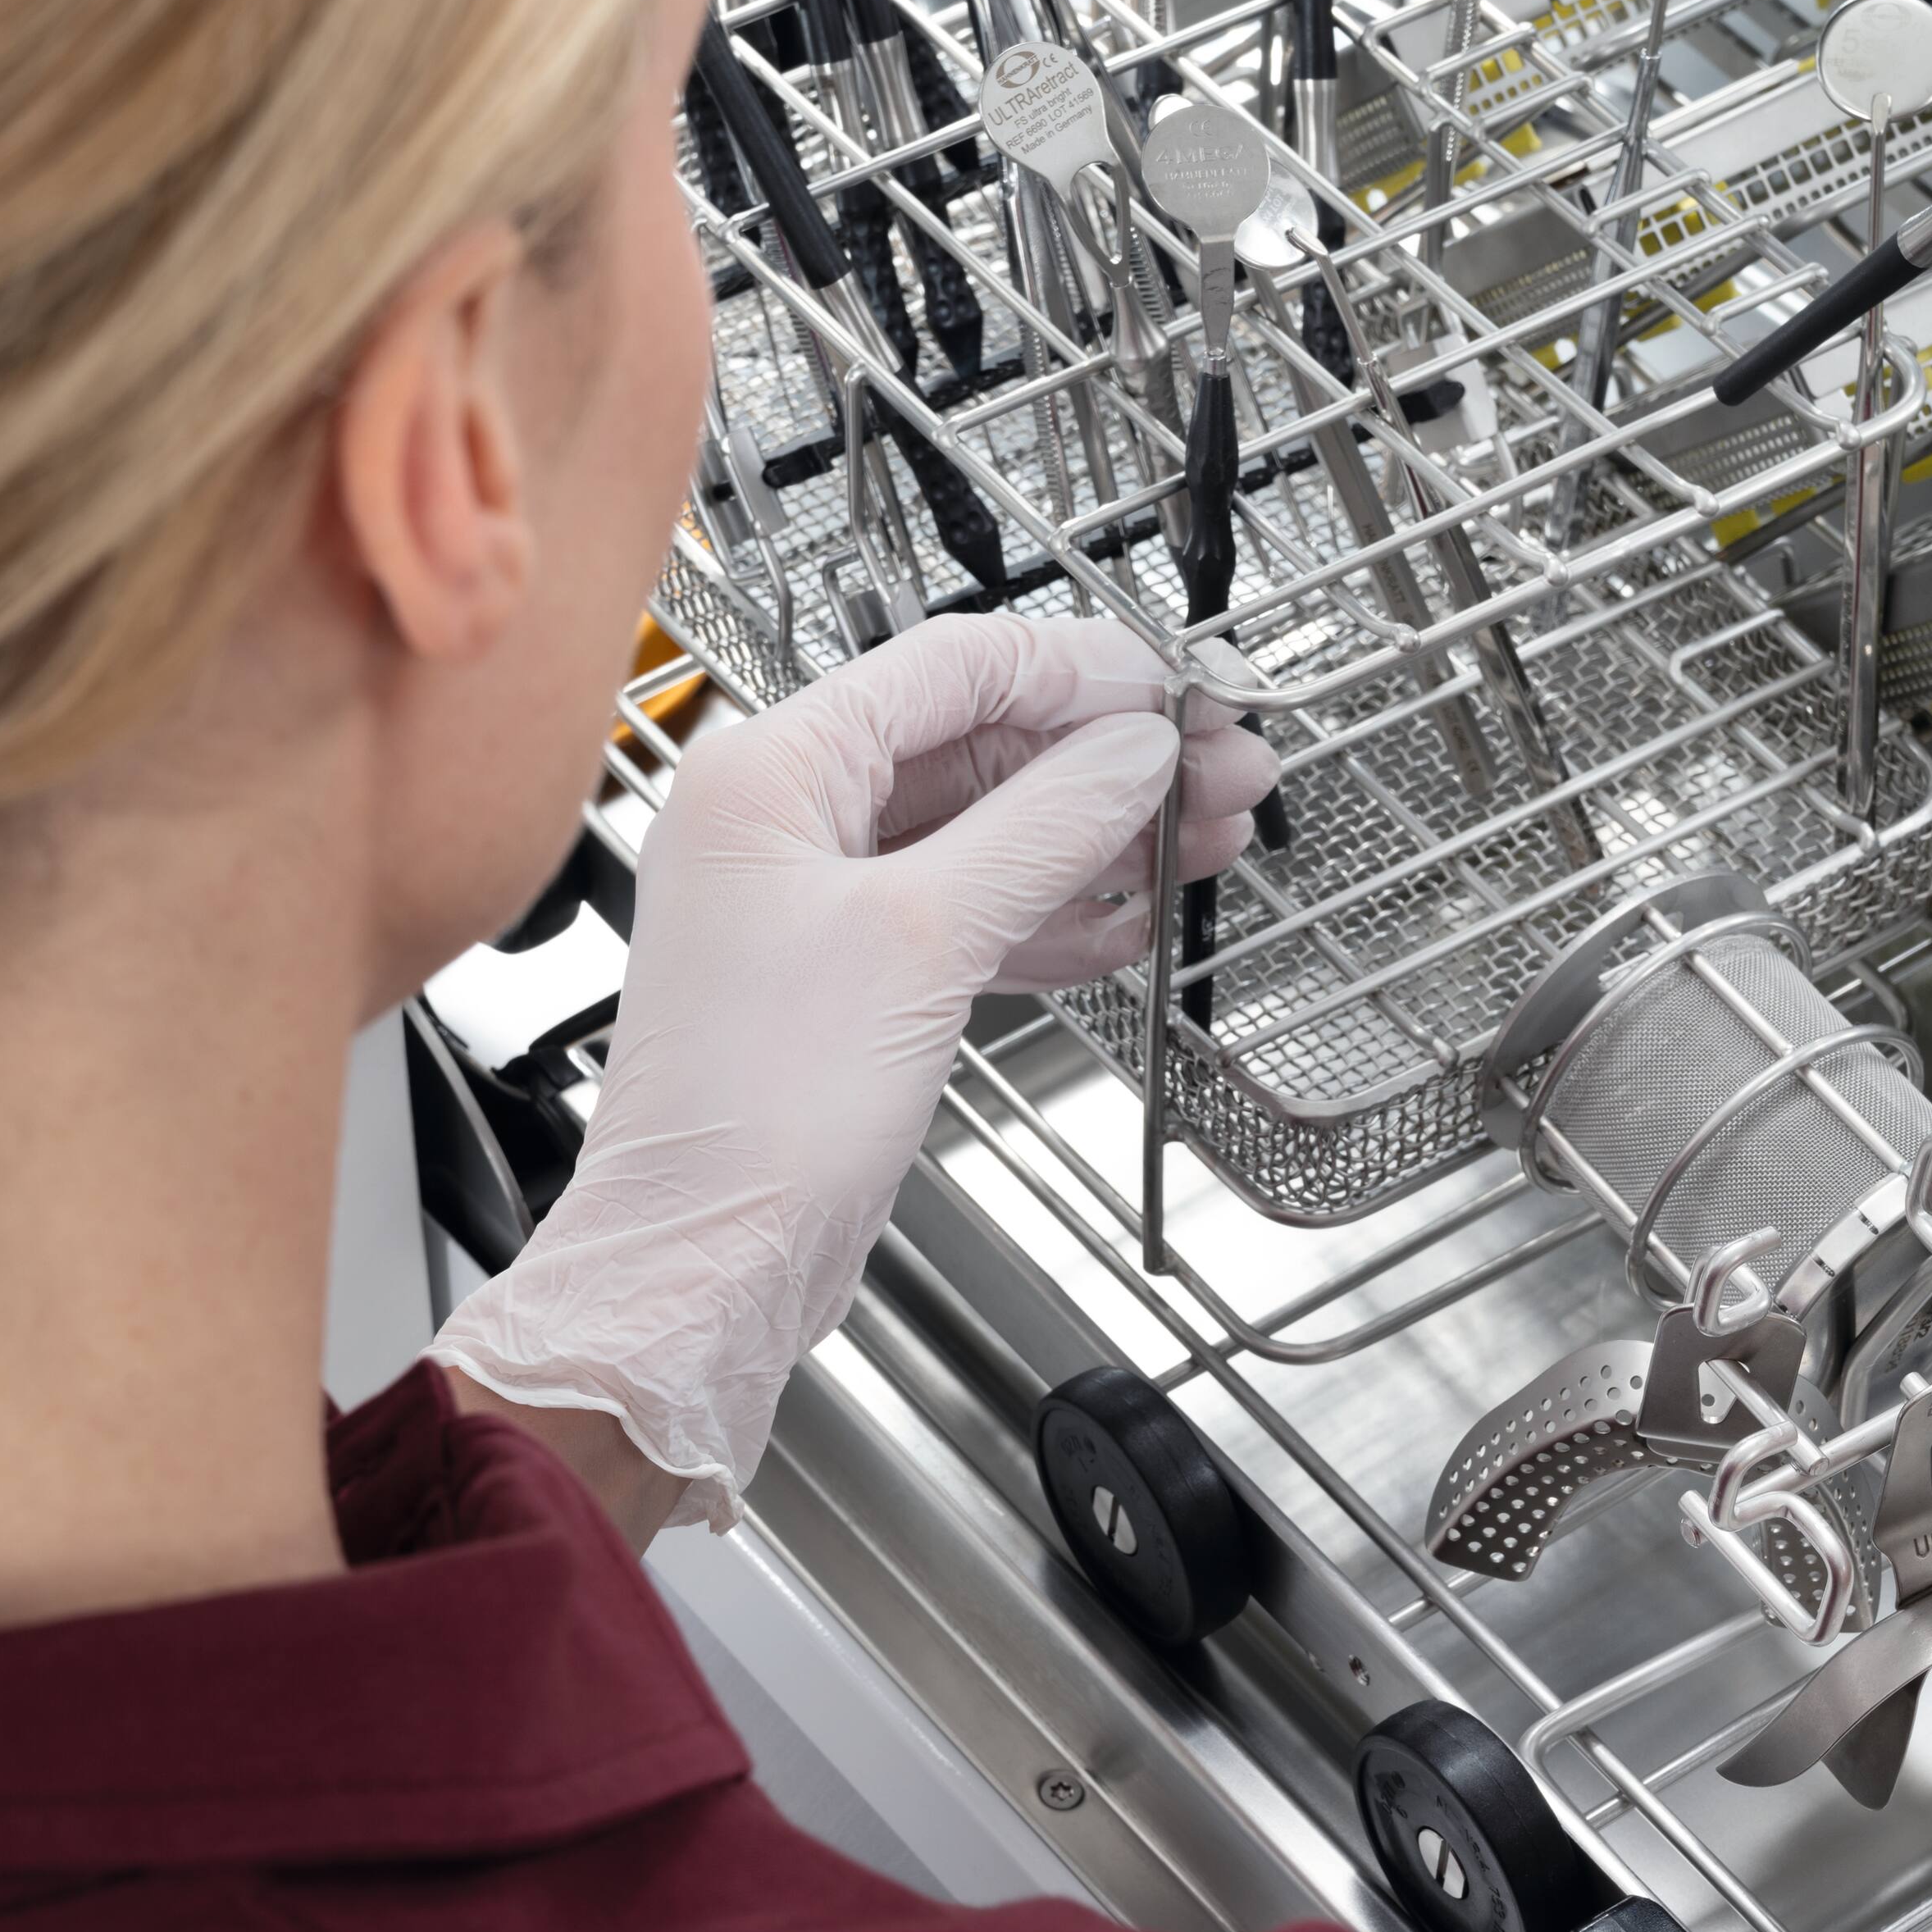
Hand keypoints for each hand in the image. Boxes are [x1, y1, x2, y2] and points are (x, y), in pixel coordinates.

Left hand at [431, 616, 1275, 1526]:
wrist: (707, 1266)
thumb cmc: (754, 1110)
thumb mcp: (922, 939)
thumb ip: (1041, 826)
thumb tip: (1132, 752)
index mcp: (770, 772)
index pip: (951, 666)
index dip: (1079, 671)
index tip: (1176, 689)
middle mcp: (787, 819)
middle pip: (981, 743)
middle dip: (1113, 758)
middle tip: (1224, 766)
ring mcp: (821, 899)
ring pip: (992, 829)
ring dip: (1105, 832)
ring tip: (1212, 833)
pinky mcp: (857, 974)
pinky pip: (977, 909)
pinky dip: (1059, 908)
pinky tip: (1138, 914)